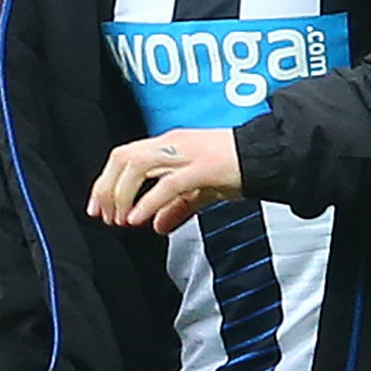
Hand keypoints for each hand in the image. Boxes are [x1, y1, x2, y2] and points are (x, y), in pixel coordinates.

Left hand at [88, 127, 241, 233]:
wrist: (270, 156)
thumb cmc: (239, 167)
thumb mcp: (202, 189)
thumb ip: (177, 208)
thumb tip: (157, 227)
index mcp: (172, 144)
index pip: (125, 155)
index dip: (106, 181)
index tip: (99, 207)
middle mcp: (174, 144)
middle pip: (124, 157)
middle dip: (106, 188)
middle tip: (104, 215)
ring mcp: (188, 154)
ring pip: (138, 166)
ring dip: (122, 194)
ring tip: (120, 219)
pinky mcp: (203, 168)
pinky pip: (168, 184)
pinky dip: (148, 202)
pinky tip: (139, 219)